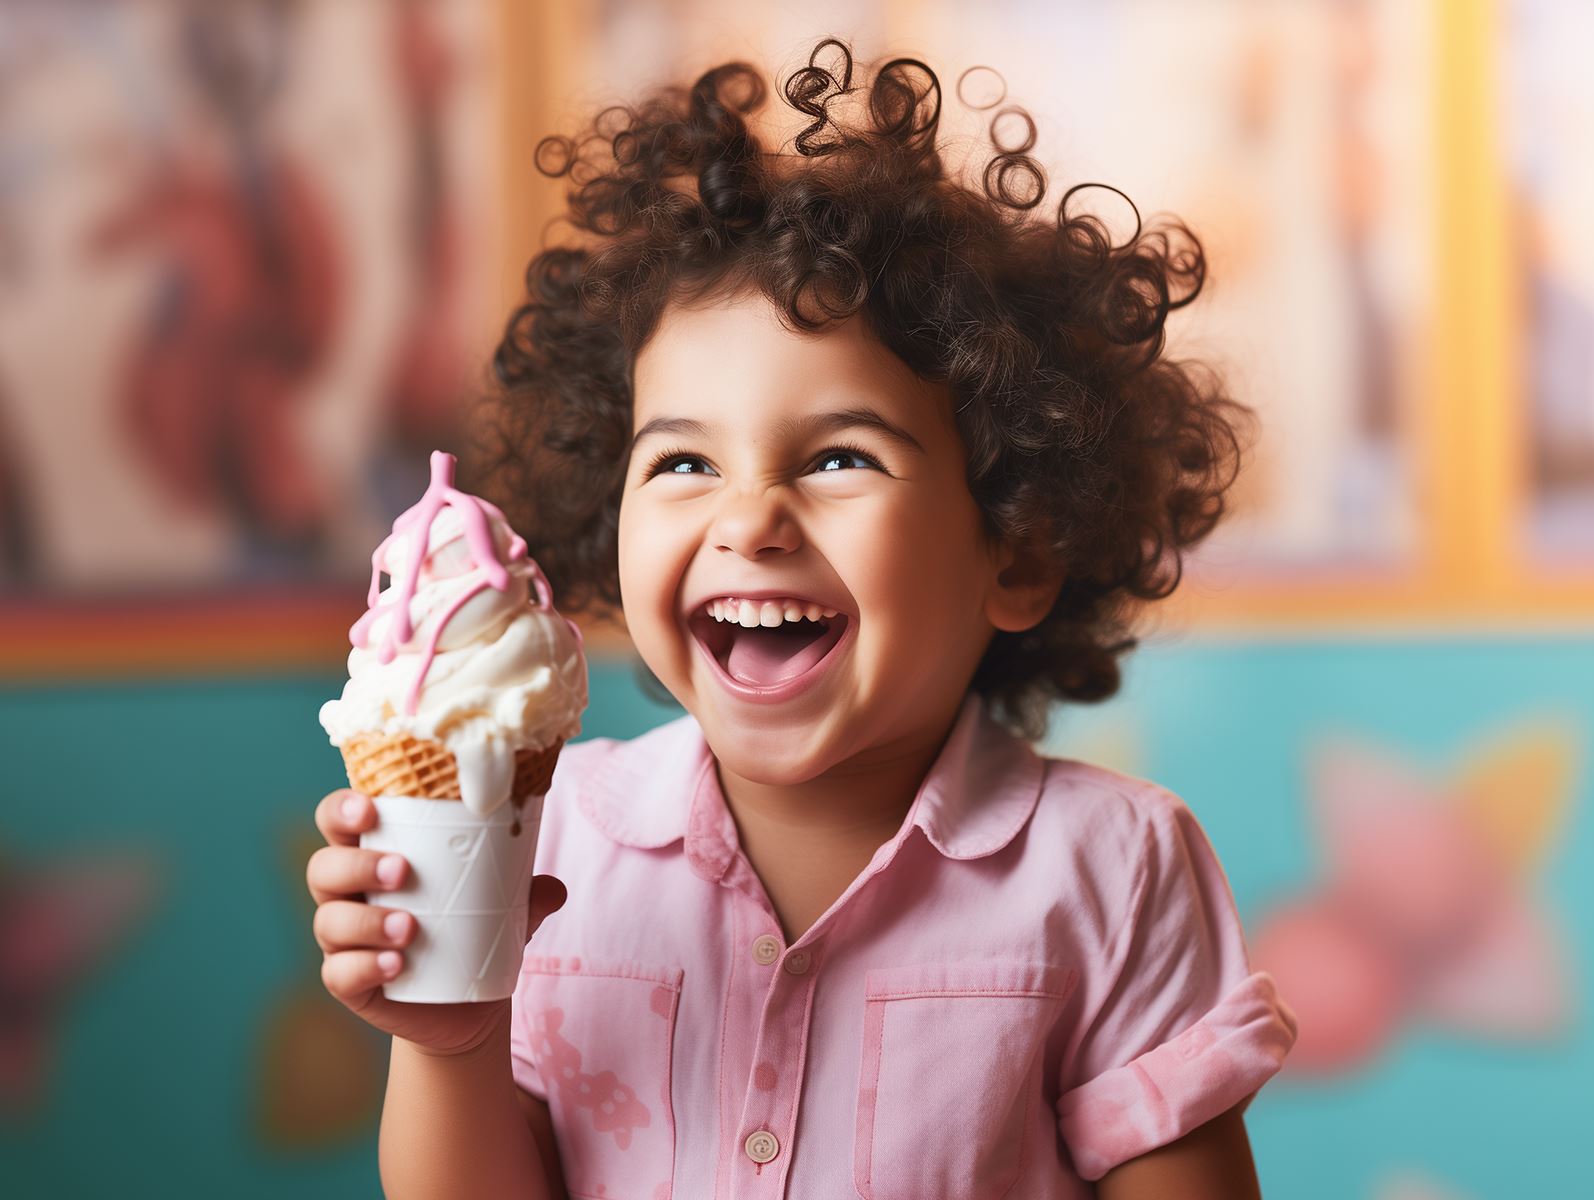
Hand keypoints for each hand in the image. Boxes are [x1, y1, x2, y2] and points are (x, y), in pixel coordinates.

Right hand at [307, 787, 567, 1055]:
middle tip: (402, 870)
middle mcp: (347, 893)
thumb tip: (557, 889)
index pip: (338, 820)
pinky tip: (395, 964)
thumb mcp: (504, 905)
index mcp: (374, 853)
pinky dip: (364, 966)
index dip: (342, 809)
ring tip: (409, 928)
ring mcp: (343, 940)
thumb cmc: (474, 928)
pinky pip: (339, 973)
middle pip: (323, 867)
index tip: (370, 808)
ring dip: (365, 920)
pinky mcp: (349, 982)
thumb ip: (527, 893)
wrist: (467, 1002)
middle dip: (357, 864)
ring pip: (329, 921)